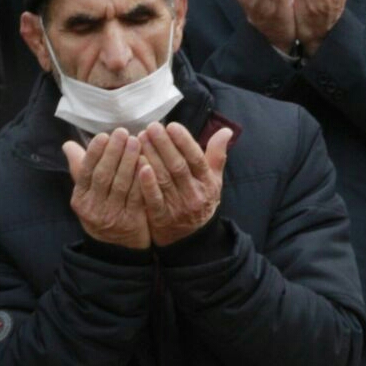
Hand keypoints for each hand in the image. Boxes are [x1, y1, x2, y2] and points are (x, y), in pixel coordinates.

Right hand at [63, 128, 150, 248]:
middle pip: (103, 176)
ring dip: (129, 161)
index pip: (86, 171)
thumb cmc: (101, 210)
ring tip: (136, 141)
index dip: (94, 153)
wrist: (116, 247)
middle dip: (113, 152)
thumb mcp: (87, 193)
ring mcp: (113, 216)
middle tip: (123, 132)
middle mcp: (94, 209)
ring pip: (121, 184)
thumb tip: (68, 144)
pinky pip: (137, 196)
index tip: (104, 135)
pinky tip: (147, 162)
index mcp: (80, 199)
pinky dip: (142, 178)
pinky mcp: (132, 221)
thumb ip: (80, 168)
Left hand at [137, 123, 232, 246]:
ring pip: (164, 179)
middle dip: (164, 145)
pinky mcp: (161, 218)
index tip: (171, 125)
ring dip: (152, 157)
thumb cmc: (201, 202)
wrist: (192, 240)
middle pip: (178, 166)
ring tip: (141, 139)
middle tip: (151, 127)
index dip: (184, 142)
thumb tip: (226, 130)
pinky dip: (147, 182)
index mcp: (207, 183)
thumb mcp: (213, 180)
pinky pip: (154, 198)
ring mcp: (178, 207)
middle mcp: (194, 195)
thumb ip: (217, 154)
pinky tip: (139, 165)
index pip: (196, 159)